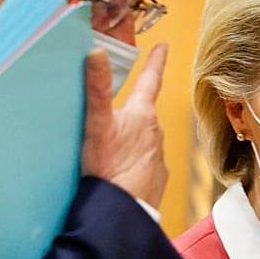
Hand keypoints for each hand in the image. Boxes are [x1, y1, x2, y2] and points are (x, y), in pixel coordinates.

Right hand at [80, 42, 169, 208]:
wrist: (122, 212)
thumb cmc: (109, 167)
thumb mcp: (97, 125)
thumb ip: (97, 89)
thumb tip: (96, 53)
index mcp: (142, 115)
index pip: (150, 80)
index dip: (155, 61)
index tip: (163, 46)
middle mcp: (156, 133)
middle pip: (144, 115)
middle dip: (134, 111)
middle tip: (118, 114)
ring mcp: (158, 158)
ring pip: (145, 141)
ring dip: (133, 142)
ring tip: (113, 152)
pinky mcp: (156, 181)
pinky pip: (145, 166)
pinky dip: (135, 165)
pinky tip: (122, 174)